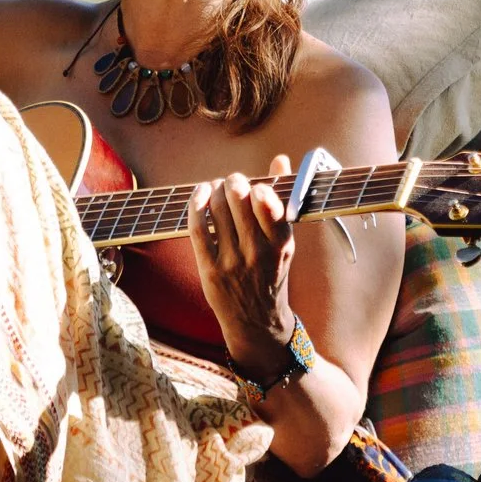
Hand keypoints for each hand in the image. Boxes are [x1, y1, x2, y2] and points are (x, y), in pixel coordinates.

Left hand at [189, 155, 296, 376]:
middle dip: (233, 183)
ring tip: (217, 188)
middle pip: (238, 200)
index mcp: (282, 244)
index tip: (256, 188)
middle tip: (233, 182)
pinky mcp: (210, 270)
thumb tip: (280, 159)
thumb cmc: (271, 273)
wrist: (257, 321)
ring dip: (214, 190)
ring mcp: (232, 262)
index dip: (259, 189)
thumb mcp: (284, 241)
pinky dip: (196, 204)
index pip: (269, 205)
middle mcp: (258, 253)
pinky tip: (200, 195)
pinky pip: (197, 228)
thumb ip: (281, 199)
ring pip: (216, 209)